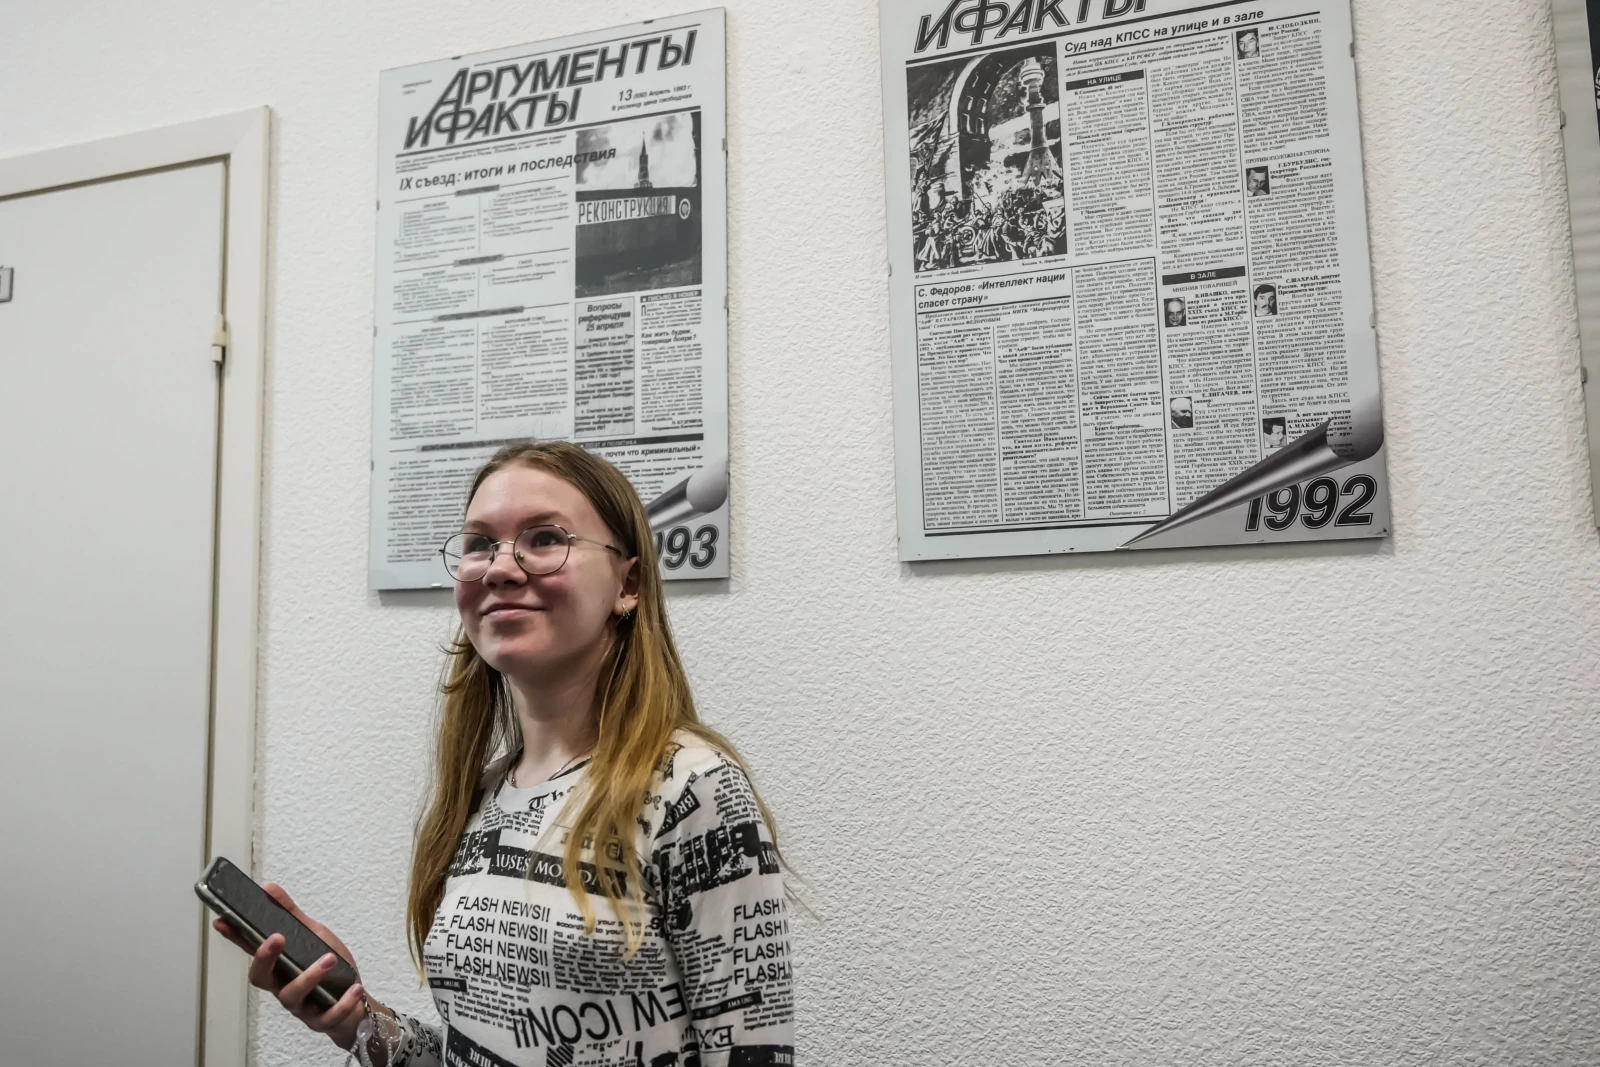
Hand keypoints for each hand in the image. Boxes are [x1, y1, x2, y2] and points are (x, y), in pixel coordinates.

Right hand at [211, 882, 369, 1050]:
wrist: (357, 1004)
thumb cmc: (331, 970)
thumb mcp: (313, 936)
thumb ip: (292, 915)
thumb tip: (269, 888)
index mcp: (279, 966)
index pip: (251, 950)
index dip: (234, 937)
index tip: (222, 921)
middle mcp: (283, 987)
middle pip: (260, 978)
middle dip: (264, 957)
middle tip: (277, 937)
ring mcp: (300, 1006)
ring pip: (292, 996)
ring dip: (311, 976)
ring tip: (331, 958)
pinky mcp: (321, 1021)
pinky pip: (327, 1016)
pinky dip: (341, 1003)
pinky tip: (354, 988)